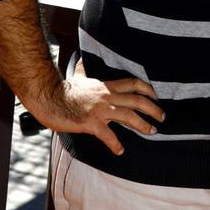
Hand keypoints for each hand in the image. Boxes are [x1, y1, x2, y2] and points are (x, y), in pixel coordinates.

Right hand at [30, 62, 163, 156]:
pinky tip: (120, 150)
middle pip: (136, 100)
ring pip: (128, 116)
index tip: (157, 96)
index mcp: (106, 86)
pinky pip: (107, 134)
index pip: (132, 83)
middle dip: (153, 108)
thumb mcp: (78, 77)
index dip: (148, 89)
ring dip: (142, 124)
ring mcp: (99, 110)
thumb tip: (81, 59)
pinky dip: (116, 143)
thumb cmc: (62, 90)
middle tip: (162, 117)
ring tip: (151, 131)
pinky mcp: (90, 123)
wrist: (47, 98)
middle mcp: (106, 96)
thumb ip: (84, 70)